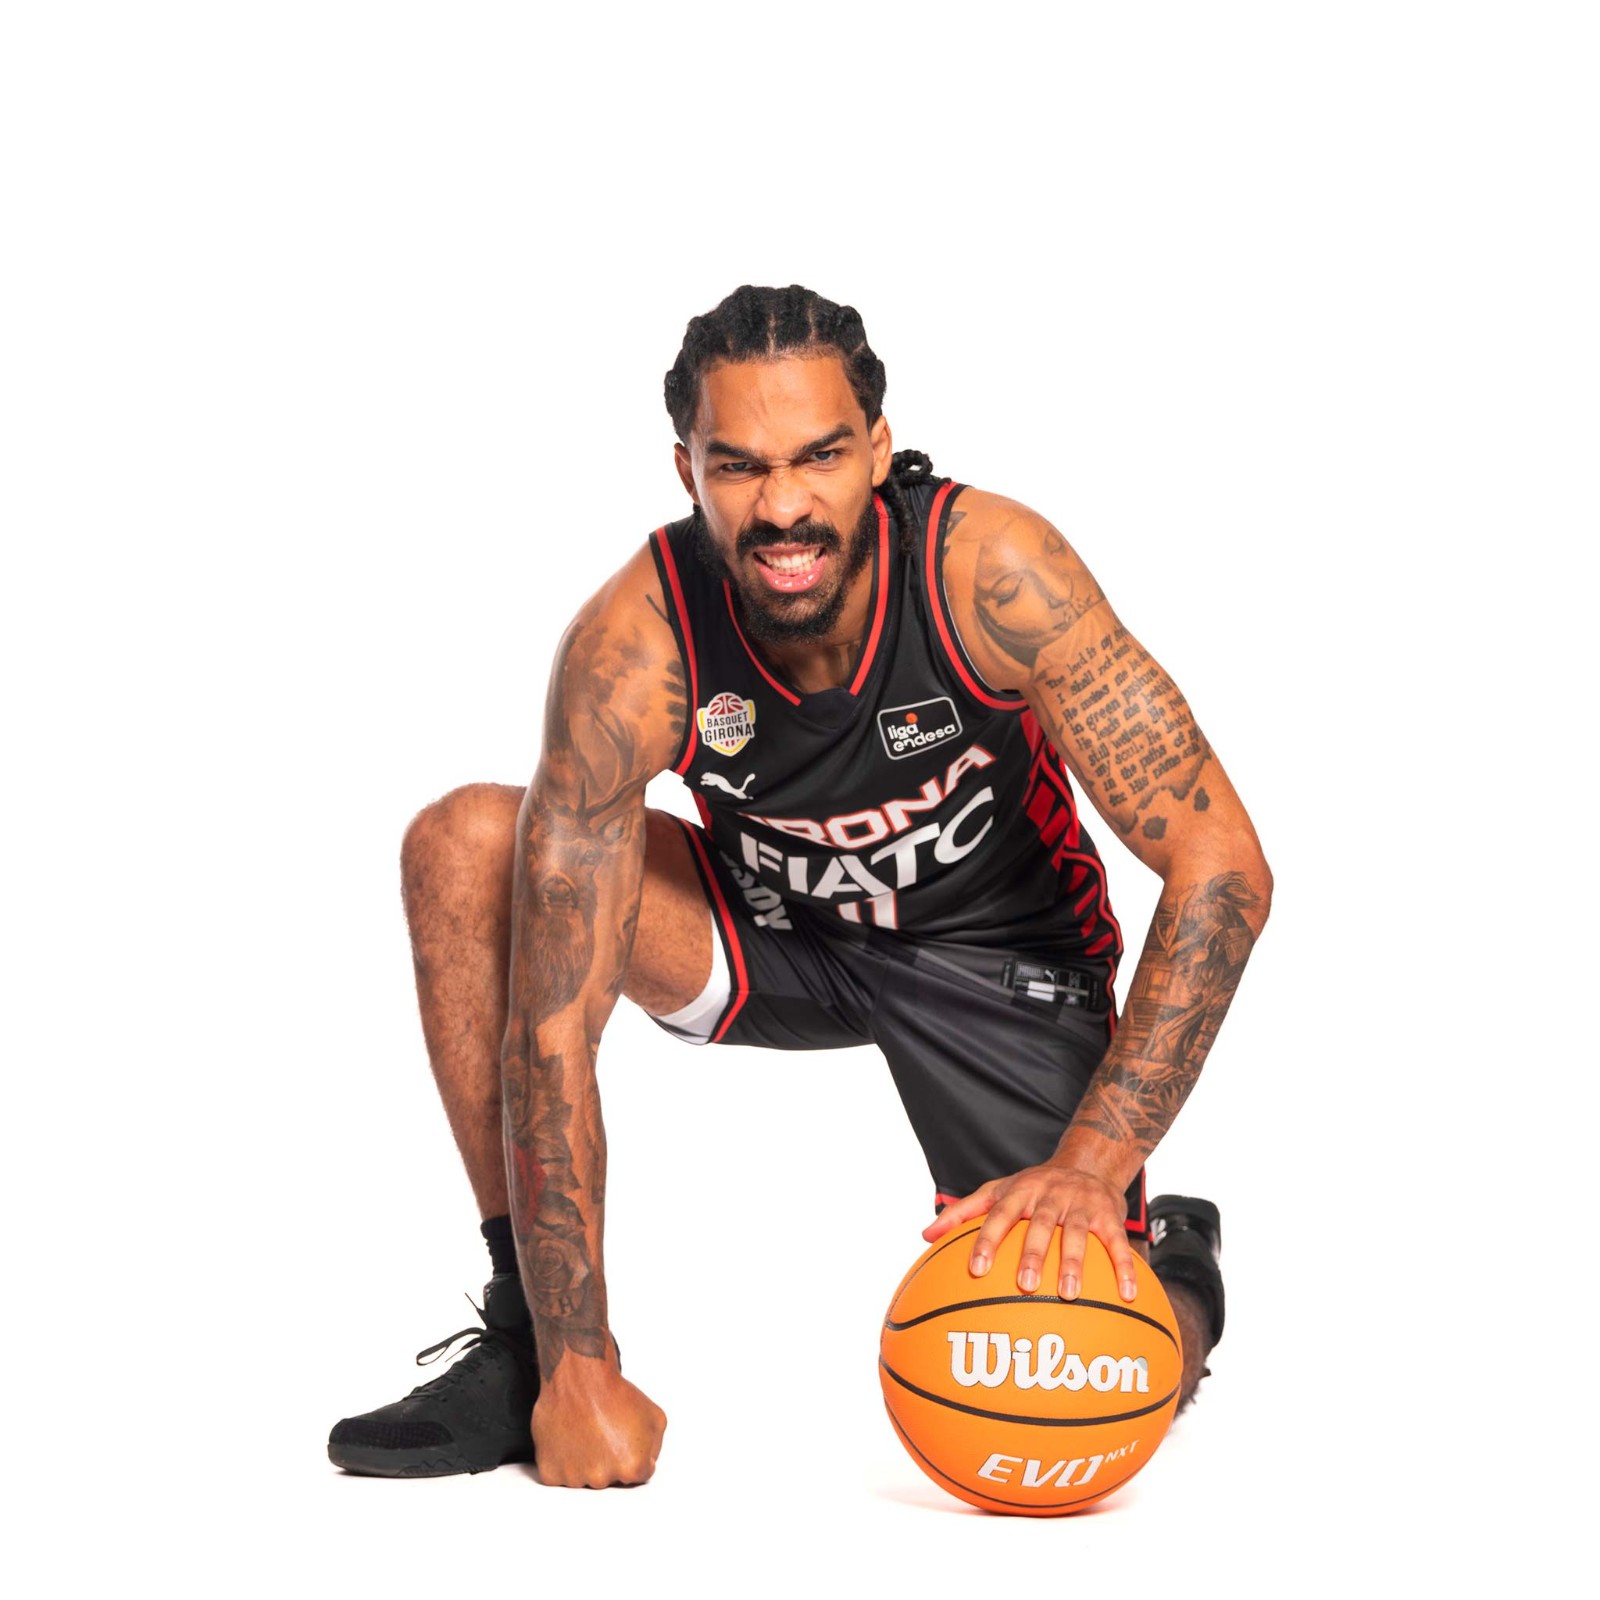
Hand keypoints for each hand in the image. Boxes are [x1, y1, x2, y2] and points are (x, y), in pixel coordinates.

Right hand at [531, 1353, 666, 1488]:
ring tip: (585, 1432)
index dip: (635, 1452)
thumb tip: (646, 1462)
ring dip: (585, 1461)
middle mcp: (602, 1479)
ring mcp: (574, 1478)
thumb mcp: (656, 1417)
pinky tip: (569, 1438)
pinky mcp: (550, 1472)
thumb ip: (655, 1447)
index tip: (625, 1436)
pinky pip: (560, 1474)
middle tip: (604, 1432)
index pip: (640, 1473)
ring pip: (584, 1477)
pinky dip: (563, 1460)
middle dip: (610, 1458)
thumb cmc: (615, 1394)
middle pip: (611, 1478)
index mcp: (632, 1467)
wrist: (580, 1378)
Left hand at [921, 1163, 1140, 1303]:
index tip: (975, 1270)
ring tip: (1068, 1294)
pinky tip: (1127, 1294)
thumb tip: (924, 1236)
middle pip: (1039, 1224)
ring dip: (1073, 1262)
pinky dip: (1124, 1267)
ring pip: (1076, 1232)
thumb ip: (963, 1212)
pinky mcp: (1109, 1214)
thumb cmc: (1034, 1187)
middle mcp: (1050, 1194)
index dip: (986, 1241)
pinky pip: (1117, 1242)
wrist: (1088, 1163)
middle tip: (1025, 1286)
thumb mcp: (998, 1190)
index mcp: (1020, 1191)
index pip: (999, 1215)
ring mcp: (1080, 1203)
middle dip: (1032, 1254)